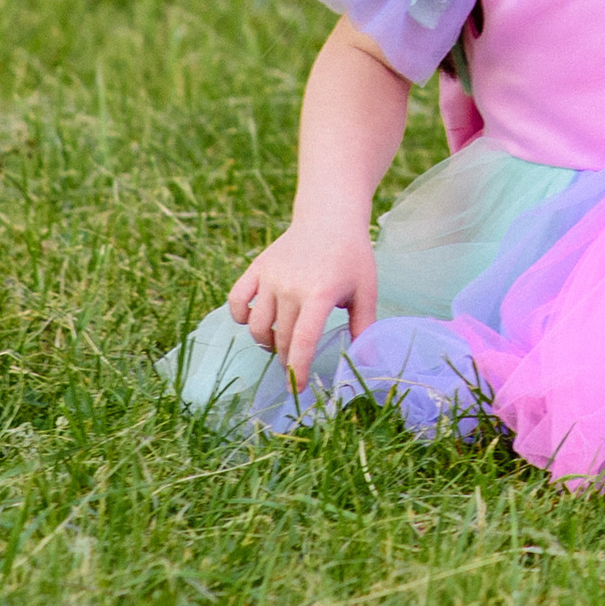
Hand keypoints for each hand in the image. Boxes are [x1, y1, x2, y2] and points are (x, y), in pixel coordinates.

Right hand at [226, 213, 380, 395]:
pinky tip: (255, 320)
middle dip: (286, 360)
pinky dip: (240, 317)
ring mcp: (271, 276)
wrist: (330, 216)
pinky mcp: (257, 268)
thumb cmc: (352, 256)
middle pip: (281, 338)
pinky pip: (236, 301)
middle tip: (294, 365)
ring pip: (257, 326)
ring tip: (279, 342)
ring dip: (266, 342)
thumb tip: (368, 361)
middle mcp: (291, 286)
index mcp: (321, 293)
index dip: (299, 370)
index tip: (298, 390)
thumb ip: (364, 326)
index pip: (303, 341)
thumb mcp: (366, 289)